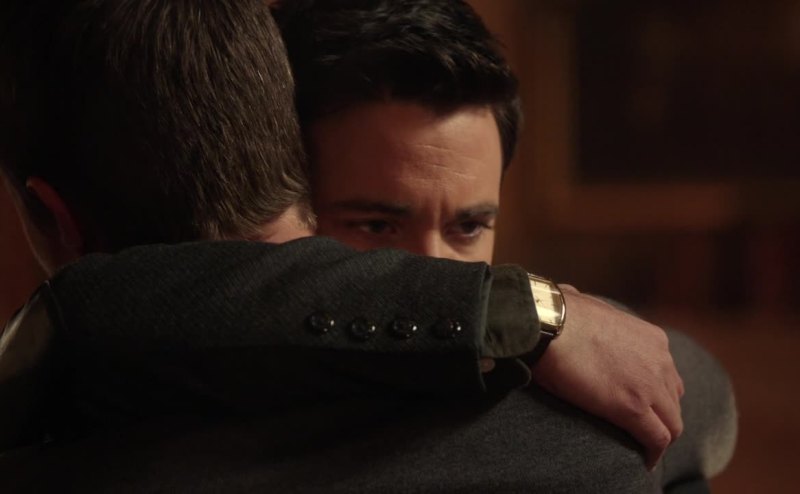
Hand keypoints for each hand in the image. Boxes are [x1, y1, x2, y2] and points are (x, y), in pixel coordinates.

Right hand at [530, 285, 683, 469]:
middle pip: (674, 399)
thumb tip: (568, 295)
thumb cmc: (556, 312)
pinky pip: (657, 439)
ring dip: (658, 436)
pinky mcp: (634, 408)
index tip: (640, 402)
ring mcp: (650, 385)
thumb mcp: (585, 301)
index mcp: (651, 338)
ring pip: (672, 423)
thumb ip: (587, 305)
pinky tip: (644, 461)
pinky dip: (653, 453)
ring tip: (641, 447)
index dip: (655, 391)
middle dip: (661, 415)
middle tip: (641, 428)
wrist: (548, 324)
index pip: (666, 373)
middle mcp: (660, 361)